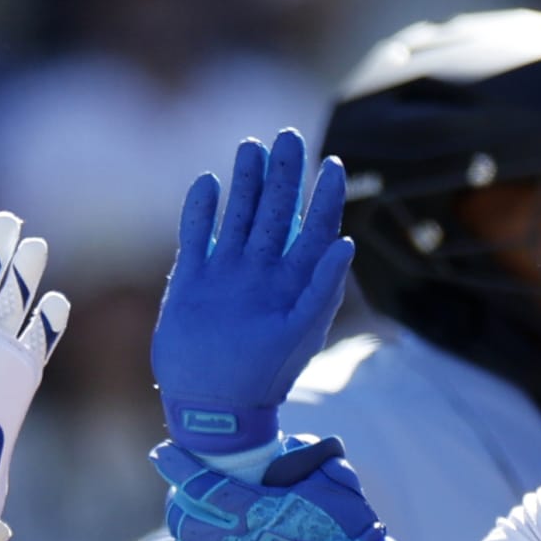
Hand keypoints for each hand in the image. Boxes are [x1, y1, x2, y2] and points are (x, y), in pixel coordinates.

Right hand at [152, 129, 355, 454]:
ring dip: (245, 182)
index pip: (314, 226)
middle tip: (288, 137)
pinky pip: (196, 234)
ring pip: (238, 214)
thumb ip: (323, 287)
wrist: (213, 403)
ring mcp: (227, 271)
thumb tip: (346, 242)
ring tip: (250, 147)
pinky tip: (206, 183)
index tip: (331, 163)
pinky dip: (200, 209)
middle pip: (276, 210)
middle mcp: (262, 269)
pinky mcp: (194, 278)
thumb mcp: (301, 332)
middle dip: (283, 174)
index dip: (324, 195)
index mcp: (294, 280)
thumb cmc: (265, 374)